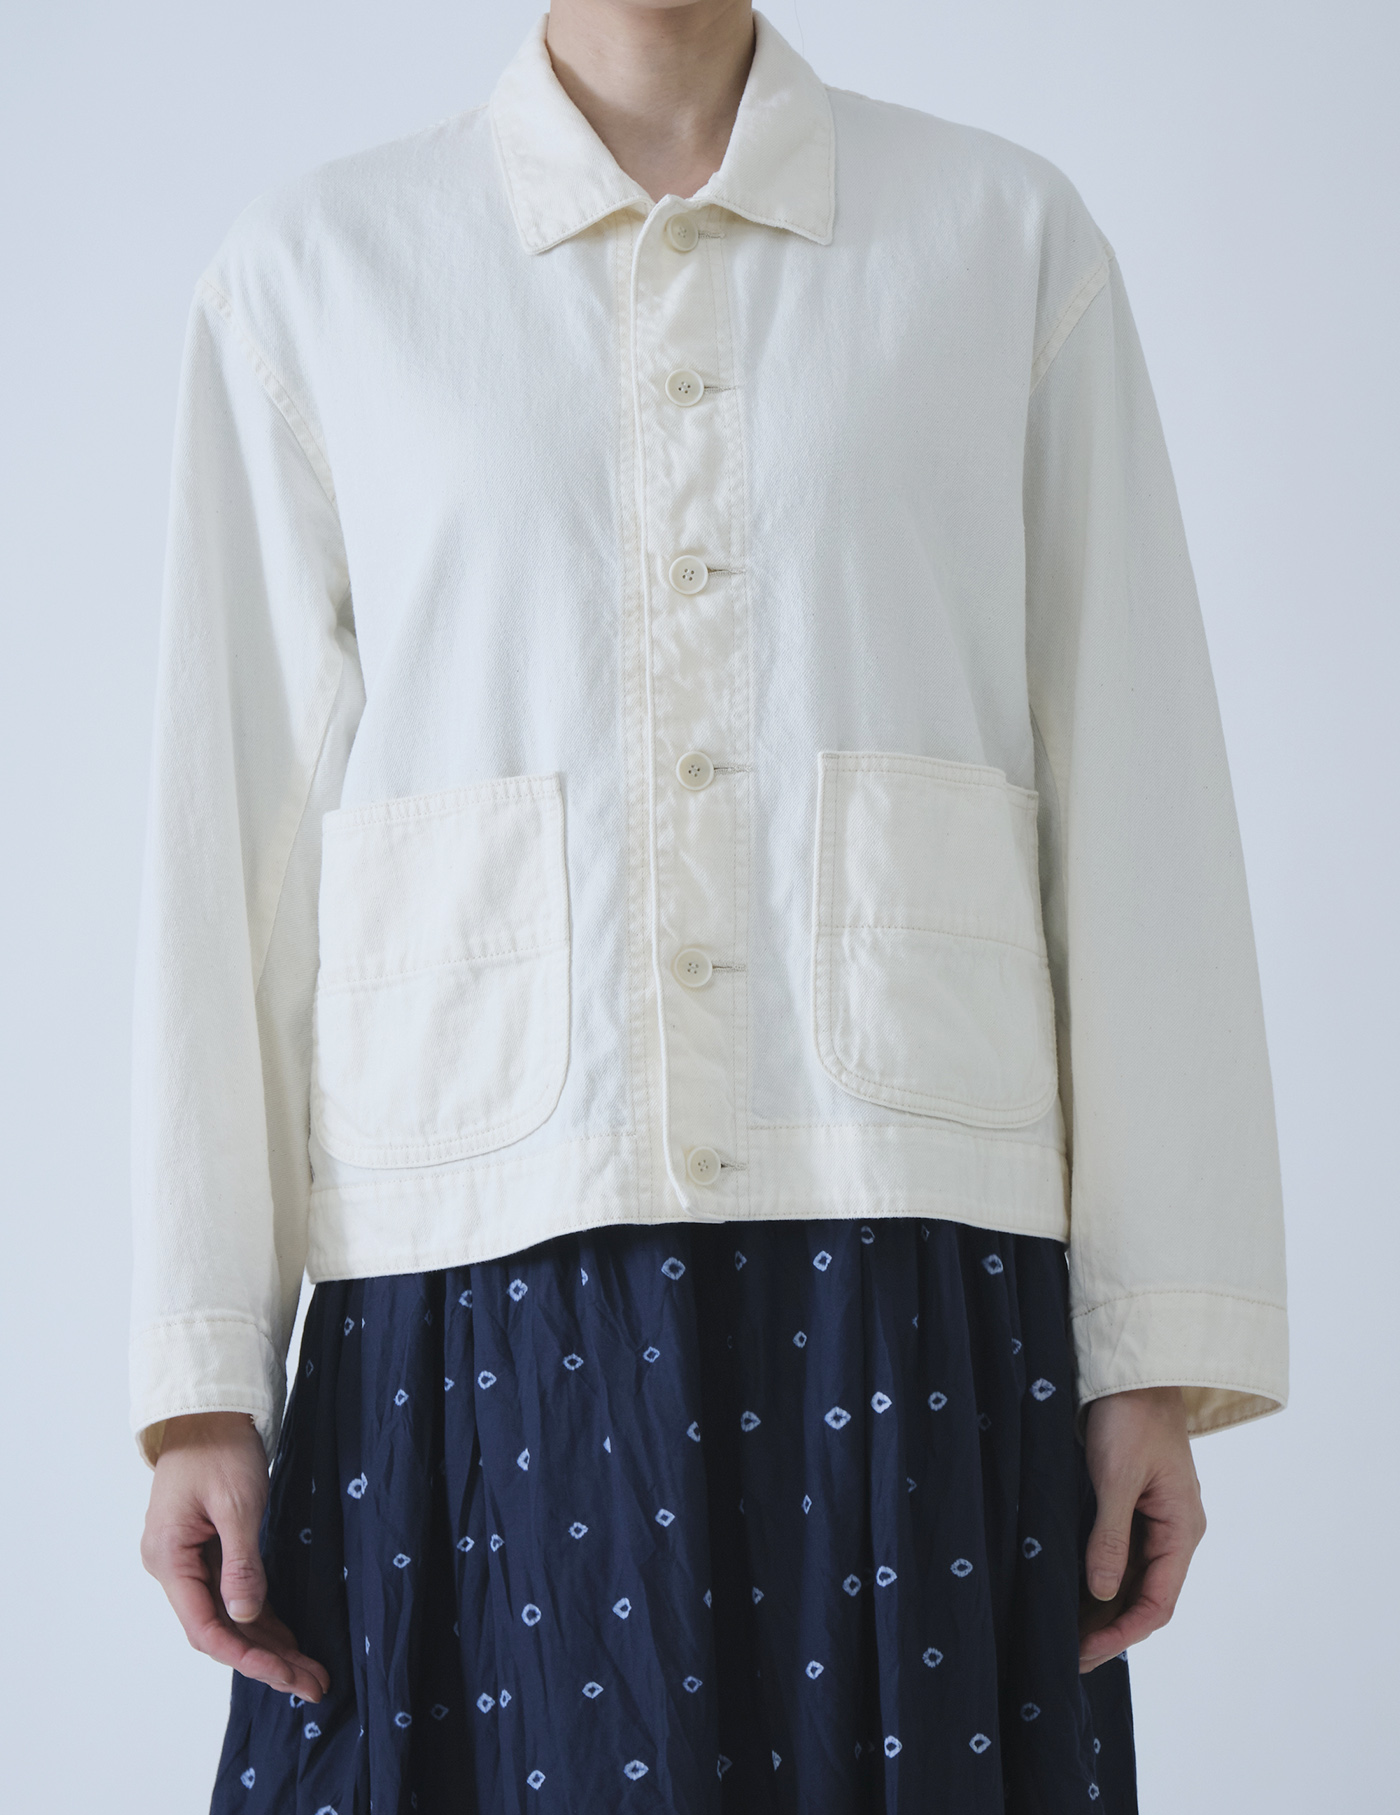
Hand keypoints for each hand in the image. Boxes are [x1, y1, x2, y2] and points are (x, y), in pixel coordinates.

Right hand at [140, 1411, 329, 1701]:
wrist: (210, 1410)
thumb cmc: (220, 1448)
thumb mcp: (237, 1504)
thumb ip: (241, 1564)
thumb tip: (246, 1617)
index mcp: (169, 1559)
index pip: (205, 1627)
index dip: (245, 1655)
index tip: (284, 1673)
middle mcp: (173, 1567)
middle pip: (220, 1629)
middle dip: (266, 1660)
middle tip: (313, 1684)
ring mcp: (189, 1560)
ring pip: (229, 1617)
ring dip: (268, 1645)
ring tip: (309, 1673)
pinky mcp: (208, 1550)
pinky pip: (234, 1595)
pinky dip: (262, 1618)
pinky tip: (288, 1639)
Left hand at [1079, 1385, 1205, 1672]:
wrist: (1132, 1370)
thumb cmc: (1131, 1417)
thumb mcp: (1116, 1478)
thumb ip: (1110, 1536)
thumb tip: (1102, 1592)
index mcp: (1182, 1529)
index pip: (1157, 1603)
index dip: (1122, 1633)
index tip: (1085, 1652)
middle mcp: (1174, 1531)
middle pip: (1145, 1597)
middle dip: (1110, 1629)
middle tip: (1067, 1653)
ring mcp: (1155, 1519)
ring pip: (1131, 1579)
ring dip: (1102, 1607)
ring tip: (1066, 1632)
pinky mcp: (1134, 1505)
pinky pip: (1121, 1554)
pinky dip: (1099, 1577)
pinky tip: (1072, 1592)